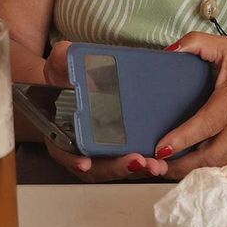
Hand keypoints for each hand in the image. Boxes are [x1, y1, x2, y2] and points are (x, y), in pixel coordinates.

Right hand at [36, 40, 168, 181]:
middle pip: (99, 167)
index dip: (73, 159)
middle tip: (136, 161)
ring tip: (157, 166)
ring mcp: (105, 151)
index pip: (65, 151)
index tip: (85, 162)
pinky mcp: (125, 147)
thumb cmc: (68, 76)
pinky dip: (148, 163)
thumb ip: (63, 60)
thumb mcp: (61, 64)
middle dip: (118, 167)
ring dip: (139, 169)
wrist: (80, 81)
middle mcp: (83, 148)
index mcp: (63, 132)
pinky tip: (165, 162)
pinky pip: (135, 161)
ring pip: (120, 169)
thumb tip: (67, 57)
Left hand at [155, 32, 226, 179]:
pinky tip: (190, 170)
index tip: (160, 148)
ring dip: (189, 173)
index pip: (203, 126)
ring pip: (214, 169)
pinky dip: (205, 173)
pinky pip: (223, 171)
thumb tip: (170, 50)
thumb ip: (199, 43)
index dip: (180, 139)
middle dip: (178, 167)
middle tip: (155, 166)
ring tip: (166, 171)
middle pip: (206, 158)